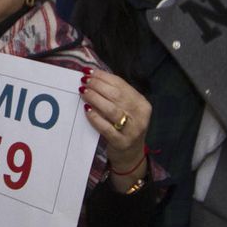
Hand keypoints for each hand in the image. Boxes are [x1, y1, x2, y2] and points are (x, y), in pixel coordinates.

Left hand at [80, 70, 150, 185]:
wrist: (131, 155)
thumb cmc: (125, 127)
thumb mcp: (127, 110)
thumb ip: (116, 95)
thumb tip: (94, 76)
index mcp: (142, 104)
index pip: (122, 85)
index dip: (104, 77)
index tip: (90, 72)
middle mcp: (140, 116)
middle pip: (117, 95)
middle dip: (98, 85)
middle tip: (84, 81)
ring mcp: (132, 130)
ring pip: (112, 110)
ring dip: (95, 98)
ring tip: (83, 92)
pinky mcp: (122, 142)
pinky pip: (106, 127)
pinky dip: (95, 117)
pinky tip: (87, 110)